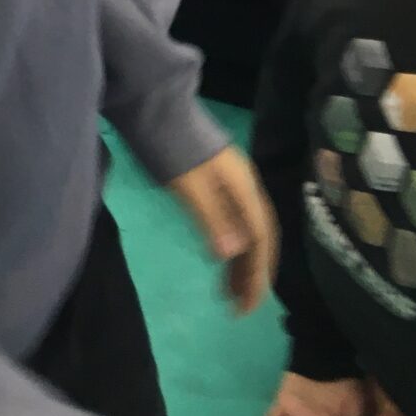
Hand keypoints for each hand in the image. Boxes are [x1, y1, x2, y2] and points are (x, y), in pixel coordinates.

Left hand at [167, 145, 275, 314]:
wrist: (156, 108)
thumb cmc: (170, 146)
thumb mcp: (188, 185)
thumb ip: (211, 216)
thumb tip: (233, 252)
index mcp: (243, 187)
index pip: (259, 238)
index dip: (256, 274)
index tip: (245, 307)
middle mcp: (245, 186)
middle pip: (258, 237)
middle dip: (253, 274)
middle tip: (239, 307)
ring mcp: (232, 184)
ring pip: (246, 230)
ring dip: (241, 262)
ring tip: (228, 294)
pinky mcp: (217, 183)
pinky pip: (233, 221)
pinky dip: (229, 244)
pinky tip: (220, 259)